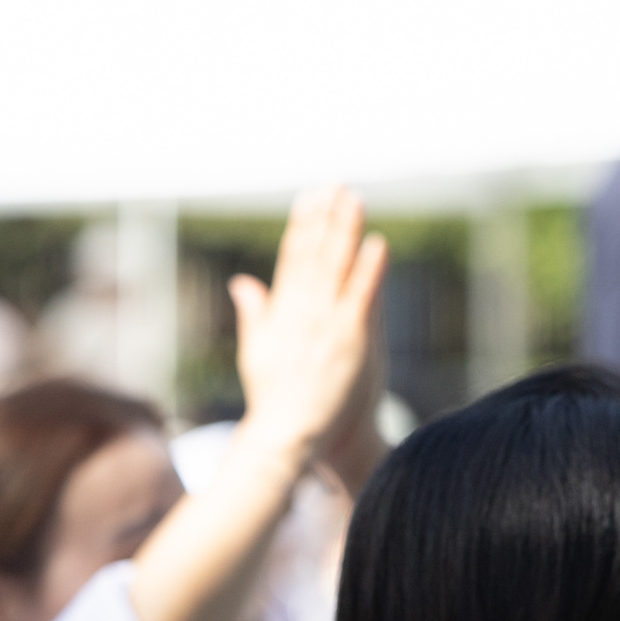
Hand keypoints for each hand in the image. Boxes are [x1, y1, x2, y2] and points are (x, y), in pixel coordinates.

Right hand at [232, 187, 389, 459]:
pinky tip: (378, 243)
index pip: (292, 258)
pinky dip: (369, 270)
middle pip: (314, 254)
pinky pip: (361, 298)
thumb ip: (254, 312)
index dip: (302, 224)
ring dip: (346, 231)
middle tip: (335, 184)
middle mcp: (302, 312)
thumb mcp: (257, 352)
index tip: (310, 195)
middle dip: (324, 217)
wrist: (289, 436)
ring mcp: (325, 325)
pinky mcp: (349, 340)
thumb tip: (241, 283)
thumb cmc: (276, 400)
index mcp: (281, 313)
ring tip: (354, 199)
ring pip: (337, 268)